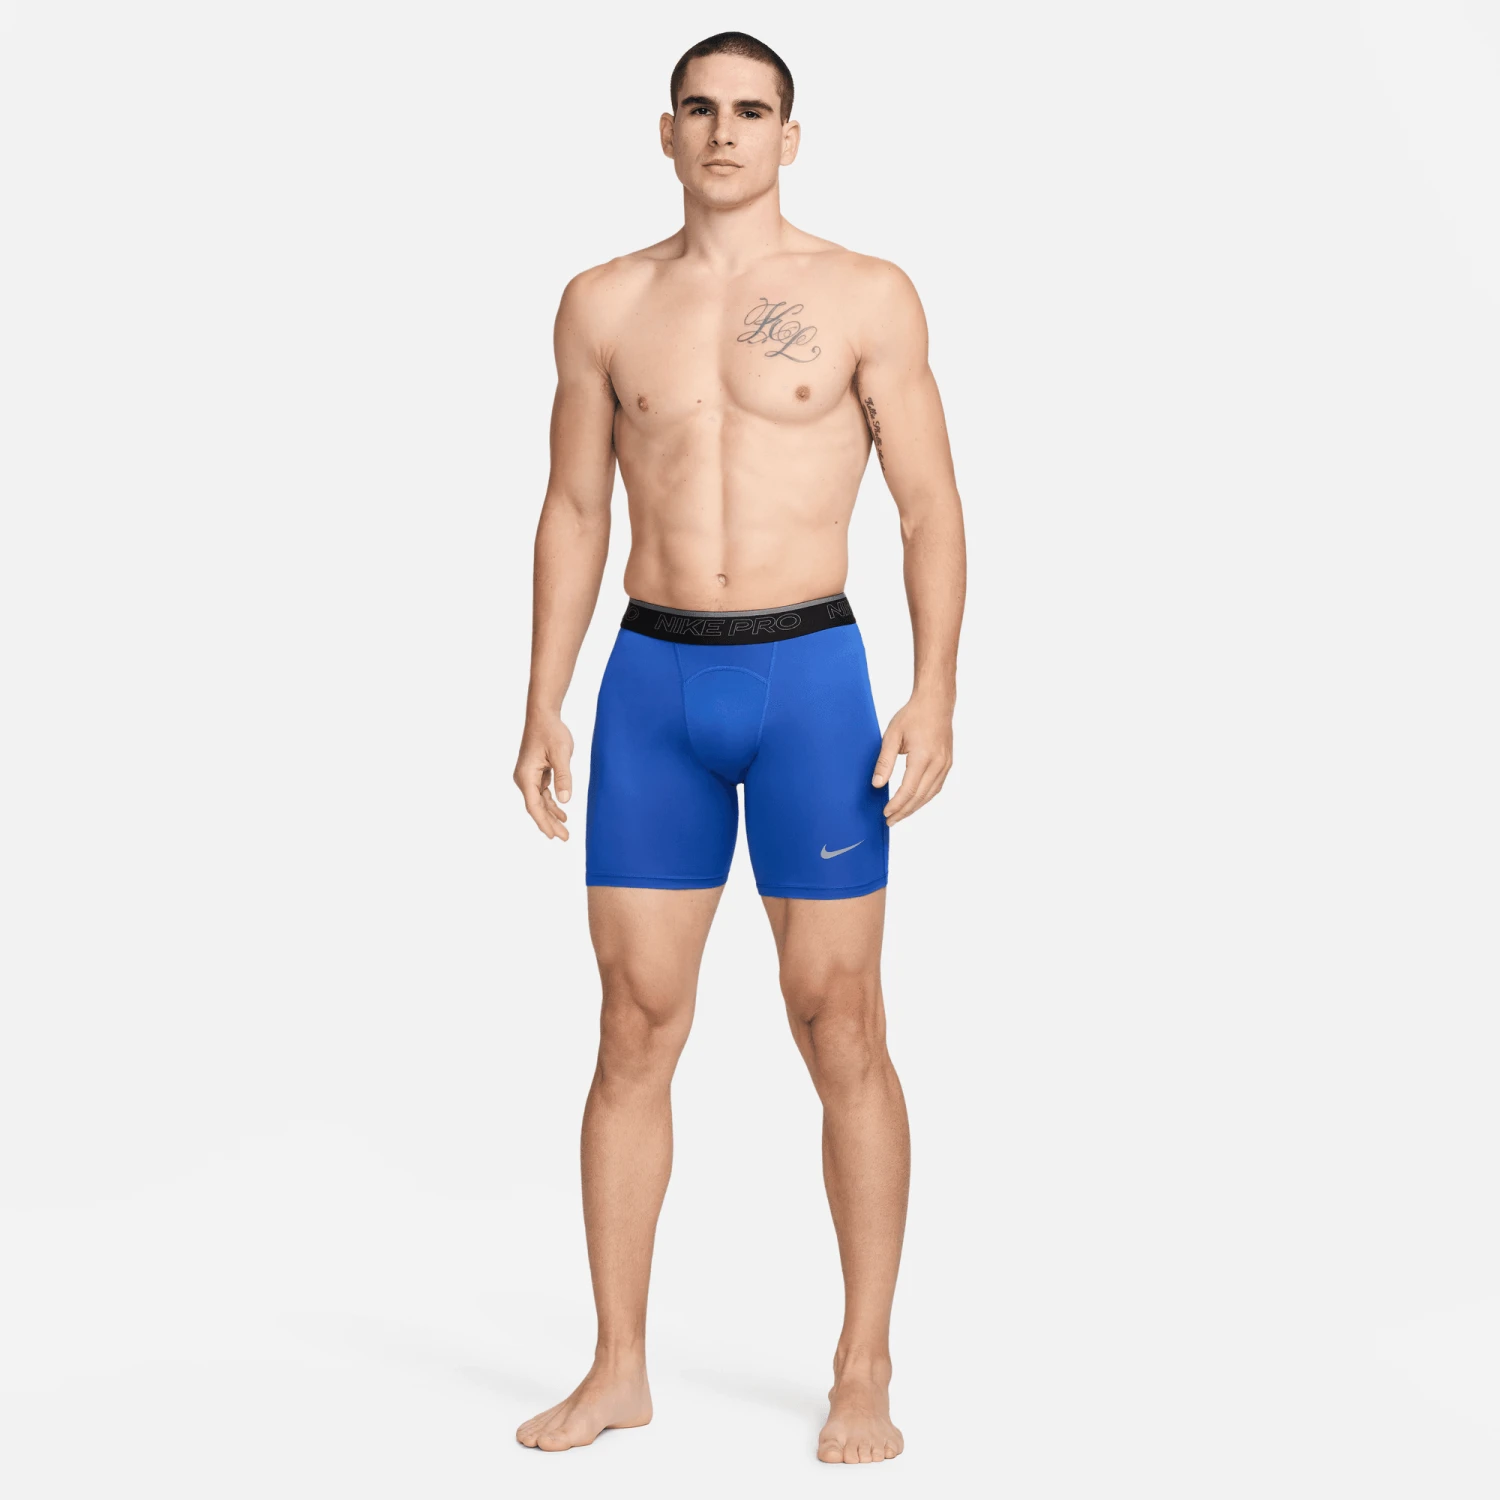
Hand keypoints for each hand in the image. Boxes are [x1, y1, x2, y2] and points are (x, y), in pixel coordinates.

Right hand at [514, 714, 574, 839]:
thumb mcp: (561, 753)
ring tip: (564, 830)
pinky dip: (551, 803)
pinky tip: (562, 813)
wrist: (543, 715)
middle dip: (549, 823)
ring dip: (551, 815)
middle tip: (565, 838)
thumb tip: (565, 800)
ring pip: (539, 802)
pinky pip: (542, 793)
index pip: (534, 805)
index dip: (543, 822)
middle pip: (536, 807)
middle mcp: (524, 778)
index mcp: (526, 775)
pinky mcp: (535, 773)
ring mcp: (528, 776)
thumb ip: (563, 777)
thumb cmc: (551, 731)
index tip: (553, 836)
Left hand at [872, 695, 953, 824]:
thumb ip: (885, 761)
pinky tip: (915, 802)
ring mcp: (945, 764)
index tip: (886, 813)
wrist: (936, 703)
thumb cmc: (913, 716)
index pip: (909, 790)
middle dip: (904, 811)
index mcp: (923, 757)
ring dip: (915, 807)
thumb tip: (877, 785)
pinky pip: (936, 787)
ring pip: (930, 794)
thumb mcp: (892, 735)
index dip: (897, 805)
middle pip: (920, 796)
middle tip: (890, 821)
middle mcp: (938, 763)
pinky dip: (925, 797)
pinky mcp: (948, 763)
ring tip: (900, 815)